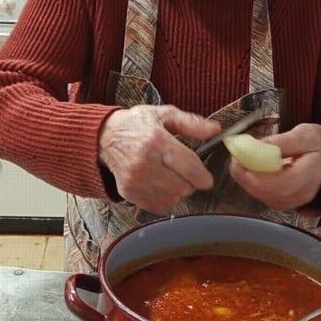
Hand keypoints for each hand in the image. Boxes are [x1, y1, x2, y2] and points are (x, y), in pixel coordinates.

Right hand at [98, 105, 221, 213]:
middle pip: (183, 187)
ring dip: (176, 191)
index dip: (203, 176)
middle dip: (189, 182)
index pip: (190, 167)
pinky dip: (162, 198)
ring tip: (169, 177)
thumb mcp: (164, 115)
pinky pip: (157, 205)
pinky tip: (158, 185)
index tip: (206, 179)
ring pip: (172, 198)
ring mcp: (135, 179)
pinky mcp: (128, 192)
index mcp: (157, 141)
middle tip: (183, 172)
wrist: (104, 138)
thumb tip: (215, 130)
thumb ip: (191, 123)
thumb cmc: (137, 125)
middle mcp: (145, 162)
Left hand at [228, 123, 320, 210]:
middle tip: (235, 159)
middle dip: (247, 177)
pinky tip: (249, 170)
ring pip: (263, 196)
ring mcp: (293, 201)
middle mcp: (303, 192)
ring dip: (247, 180)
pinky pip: (262, 196)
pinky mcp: (282, 202)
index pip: (283, 183)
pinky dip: (251, 183)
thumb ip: (284, 141)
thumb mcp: (305, 134)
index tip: (241, 162)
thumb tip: (262, 145)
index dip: (258, 176)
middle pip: (270, 193)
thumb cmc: (315, 145)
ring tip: (241, 161)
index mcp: (312, 173)